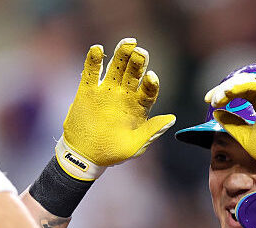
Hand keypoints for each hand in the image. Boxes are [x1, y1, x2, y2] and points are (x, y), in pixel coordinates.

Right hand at [58, 38, 174, 178]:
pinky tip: (97, 49)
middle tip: (141, 52)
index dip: (151, 83)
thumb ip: (152, 131)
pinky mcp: (87, 91)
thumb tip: (171, 118)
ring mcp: (106, 91)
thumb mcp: (135, 145)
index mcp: (138, 106)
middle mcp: (124, 95)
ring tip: (127, 43)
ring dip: (121, 54)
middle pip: (134, 73)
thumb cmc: (112, 152)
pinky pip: (90, 72)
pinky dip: (93, 60)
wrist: (84, 156)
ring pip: (115, 67)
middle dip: (138, 62)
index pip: (148, 90)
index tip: (151, 77)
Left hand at [207, 72, 255, 178]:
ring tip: (217, 98)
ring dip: (229, 88)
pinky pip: (255, 85)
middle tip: (210, 99)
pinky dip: (240, 87)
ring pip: (247, 81)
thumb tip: (217, 113)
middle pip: (242, 83)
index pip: (241, 91)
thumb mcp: (246, 136)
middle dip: (223, 89)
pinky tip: (227, 92)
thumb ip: (232, 124)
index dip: (224, 94)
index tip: (210, 101)